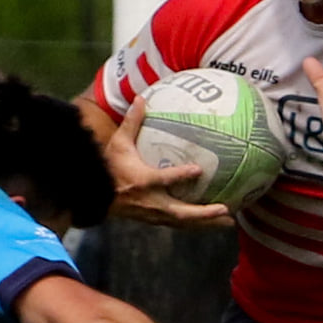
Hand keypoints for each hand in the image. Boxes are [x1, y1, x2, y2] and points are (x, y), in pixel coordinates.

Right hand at [105, 98, 232, 228]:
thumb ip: (132, 122)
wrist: (94, 194)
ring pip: (183, 222)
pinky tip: (210, 221)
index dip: (181, 175)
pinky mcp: (153, 219)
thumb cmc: (107, 166)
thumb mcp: (118, 143)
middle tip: (227, 210)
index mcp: (143, 181)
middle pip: (181, 213)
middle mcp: (151, 202)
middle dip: (205, 214)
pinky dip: (196, 223)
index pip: (163, 179)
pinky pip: (178, 223)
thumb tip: (141, 98)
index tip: (198, 170)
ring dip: (206, 223)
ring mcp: (153, 214)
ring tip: (228, 222)